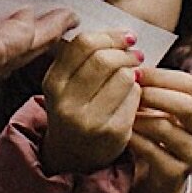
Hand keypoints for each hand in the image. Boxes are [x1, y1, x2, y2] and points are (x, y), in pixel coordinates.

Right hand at [41, 30, 142, 174]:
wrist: (73, 157)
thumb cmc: (74, 111)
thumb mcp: (65, 85)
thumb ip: (82, 58)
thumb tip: (120, 35)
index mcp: (53, 83)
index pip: (83, 44)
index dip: (109, 35)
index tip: (124, 37)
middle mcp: (67, 102)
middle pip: (104, 59)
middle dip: (125, 52)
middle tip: (136, 54)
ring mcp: (89, 120)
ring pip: (124, 77)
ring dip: (134, 72)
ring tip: (133, 76)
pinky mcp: (113, 133)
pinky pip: (134, 98)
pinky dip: (138, 92)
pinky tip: (132, 97)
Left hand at [128, 65, 191, 192]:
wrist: (157, 179)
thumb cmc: (155, 134)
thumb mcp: (160, 108)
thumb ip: (154, 86)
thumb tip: (131, 59)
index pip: (189, 83)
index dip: (161, 75)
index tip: (135, 70)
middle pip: (187, 105)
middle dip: (154, 94)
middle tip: (129, 88)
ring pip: (166, 128)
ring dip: (139, 116)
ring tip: (120, 110)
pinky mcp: (177, 172)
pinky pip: (152, 150)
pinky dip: (133, 138)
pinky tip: (120, 131)